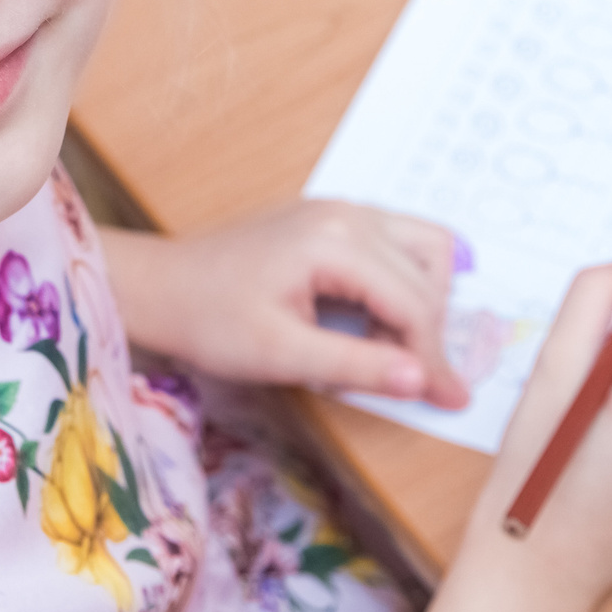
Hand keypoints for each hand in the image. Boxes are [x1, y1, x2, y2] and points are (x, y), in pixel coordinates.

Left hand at [101, 204, 470, 406]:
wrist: (160, 286)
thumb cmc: (210, 320)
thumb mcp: (283, 354)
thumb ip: (357, 365)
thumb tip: (423, 379)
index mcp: (336, 242)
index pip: (414, 303)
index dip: (436, 358)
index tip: (451, 401)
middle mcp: (347, 213)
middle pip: (428, 272)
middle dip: (429, 332)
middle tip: (411, 382)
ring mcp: (338, 209)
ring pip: (422, 248)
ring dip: (422, 300)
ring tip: (391, 348)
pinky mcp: (328, 218)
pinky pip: (393, 244)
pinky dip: (400, 283)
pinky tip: (372, 322)